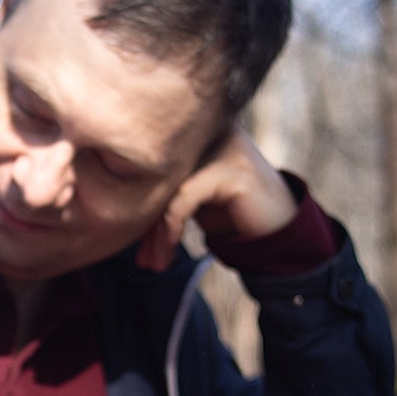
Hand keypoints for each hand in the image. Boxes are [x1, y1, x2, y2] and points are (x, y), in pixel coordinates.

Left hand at [135, 129, 299, 272]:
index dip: (140, 206)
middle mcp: (212, 131)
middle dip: (146, 224)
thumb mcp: (193, 196)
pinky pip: (185, 196)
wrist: (281, 230)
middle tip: (141, 261)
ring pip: (169, 189)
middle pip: (159, 177)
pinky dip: (171, 225)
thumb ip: (164, 188)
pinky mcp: (232, 169)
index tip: (135, 246)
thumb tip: (116, 201)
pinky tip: (169, 247)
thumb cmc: (233, 213)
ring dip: (157, 233)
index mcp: (198, 131)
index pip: (154, 165)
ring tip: (154, 264)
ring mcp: (224, 146)